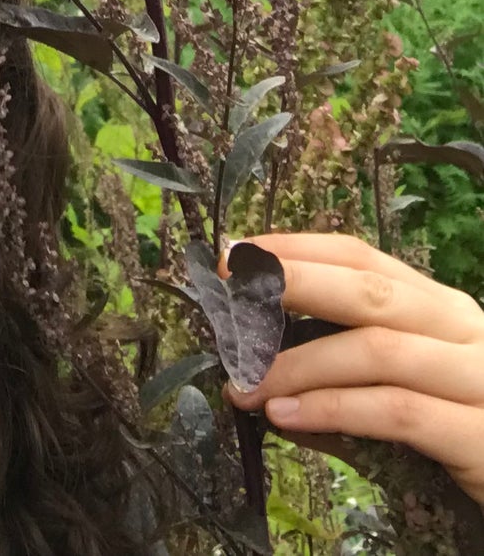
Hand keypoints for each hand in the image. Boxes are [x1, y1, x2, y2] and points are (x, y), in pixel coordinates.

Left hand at [223, 232, 483, 505]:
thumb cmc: (464, 435)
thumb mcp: (409, 391)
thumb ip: (346, 375)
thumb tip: (258, 363)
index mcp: (442, 309)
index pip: (363, 256)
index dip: (296, 249)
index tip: (236, 253)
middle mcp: (465, 329)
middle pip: (368, 290)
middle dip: (290, 283)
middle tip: (228, 293)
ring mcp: (480, 379)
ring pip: (377, 351)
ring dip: (298, 365)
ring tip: (243, 385)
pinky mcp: (483, 436)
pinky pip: (398, 412)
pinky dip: (334, 410)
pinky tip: (288, 417)